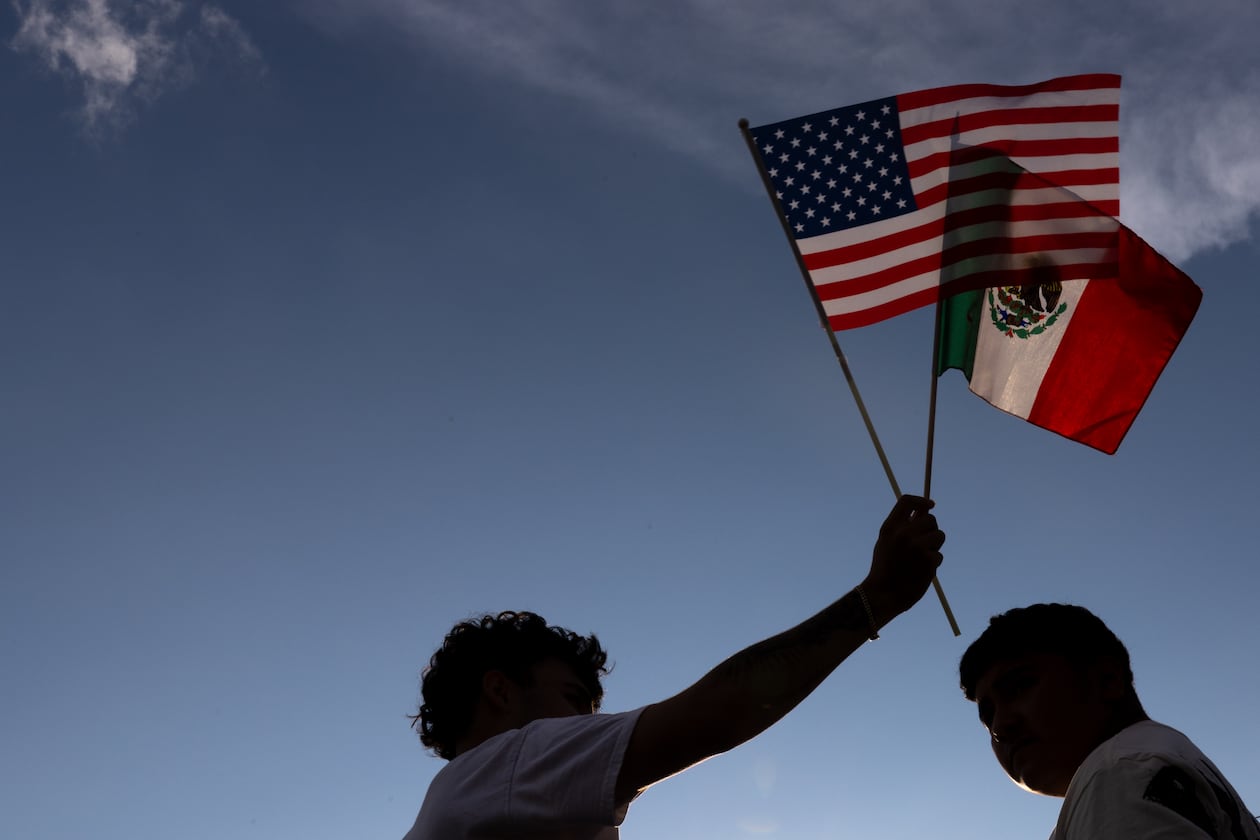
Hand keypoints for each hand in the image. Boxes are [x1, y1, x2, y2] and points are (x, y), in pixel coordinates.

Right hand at [860, 495, 944, 626]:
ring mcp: (917, 547)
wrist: (883, 594)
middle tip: (924, 543)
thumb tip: (923, 511)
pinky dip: (933, 563)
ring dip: (934, 546)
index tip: (930, 505)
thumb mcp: (885, 542)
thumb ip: (900, 526)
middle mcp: (903, 534)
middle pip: (930, 519)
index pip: (907, 501)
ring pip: (940, 535)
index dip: (921, 500)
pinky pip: (939, 555)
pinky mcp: (929, 560)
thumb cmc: (885, 568)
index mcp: (890, 528)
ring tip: (921, 558)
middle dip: (931, 529)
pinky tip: (921, 571)